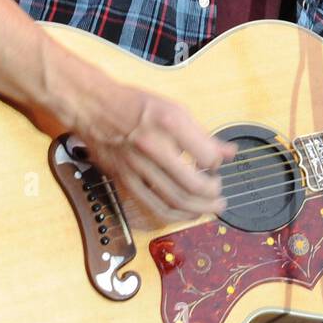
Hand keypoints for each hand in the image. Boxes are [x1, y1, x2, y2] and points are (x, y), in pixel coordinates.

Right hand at [68, 74, 235, 229]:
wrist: (93, 108)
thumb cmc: (135, 107)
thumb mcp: (174, 110)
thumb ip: (202, 134)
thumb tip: (229, 152)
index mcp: (169, 122)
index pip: (206, 155)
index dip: (218, 164)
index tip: (218, 164)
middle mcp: (152, 146)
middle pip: (191, 185)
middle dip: (212, 194)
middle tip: (220, 194)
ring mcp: (137, 166)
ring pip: (173, 201)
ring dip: (198, 209)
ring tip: (210, 207)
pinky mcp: (125, 181)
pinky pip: (153, 207)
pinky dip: (174, 215)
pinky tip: (186, 213)